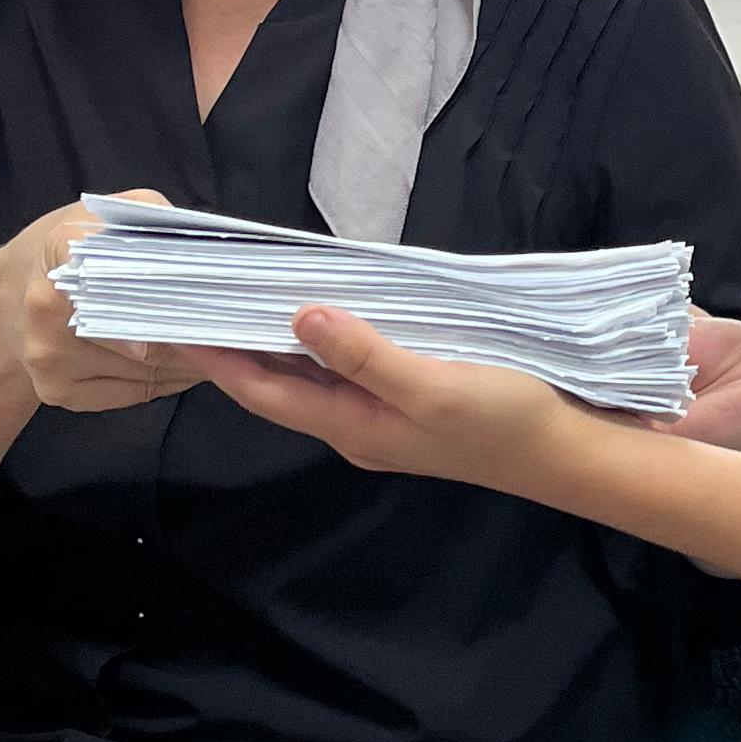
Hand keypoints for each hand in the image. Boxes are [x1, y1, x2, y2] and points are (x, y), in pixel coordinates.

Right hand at [0, 192, 211, 415]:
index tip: (219, 297)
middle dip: (196, 332)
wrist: (1, 304)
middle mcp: (50, 310)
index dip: (181, 291)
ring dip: (191, 361)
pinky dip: (170, 382)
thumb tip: (200, 243)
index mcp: (62, 252)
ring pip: (149, 370)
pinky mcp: (59, 393)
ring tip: (217, 345)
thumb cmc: (62, 252)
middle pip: (149, 333)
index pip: (134, 276)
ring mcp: (51, 359)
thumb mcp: (97, 215)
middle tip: (233, 326)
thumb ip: (148, 217)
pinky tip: (187, 367)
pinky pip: (135, 393)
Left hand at [202, 310, 576, 492]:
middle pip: (279, 383)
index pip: (262, 392)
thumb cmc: (502, 421)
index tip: (174, 320)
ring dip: (276, 337)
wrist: (566, 452)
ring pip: (311, 373)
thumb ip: (366, 354)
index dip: (216, 358)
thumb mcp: (433, 386)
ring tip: (243, 290)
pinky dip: (323, 336)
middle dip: (236, 343)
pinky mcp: (409, 396)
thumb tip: (299, 317)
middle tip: (200, 291)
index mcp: (351, 426)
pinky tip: (321, 306)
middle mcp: (355, 423)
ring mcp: (381, 413)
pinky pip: (347, 364)